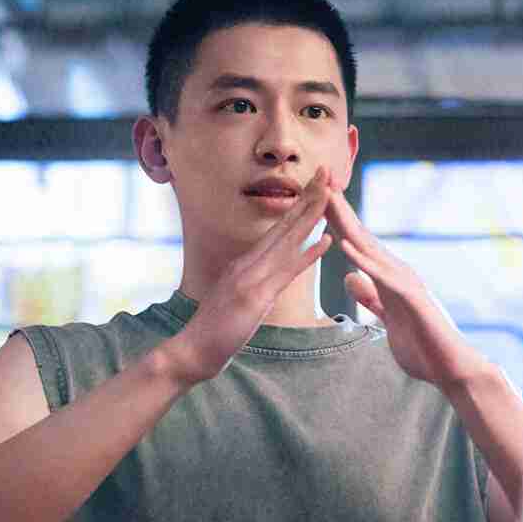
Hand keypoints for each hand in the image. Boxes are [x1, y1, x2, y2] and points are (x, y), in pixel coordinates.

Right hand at [165, 167, 334, 385]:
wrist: (192, 350)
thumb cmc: (214, 330)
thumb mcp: (234, 298)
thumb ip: (250, 283)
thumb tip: (265, 275)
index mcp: (246, 263)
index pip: (278, 229)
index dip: (299, 205)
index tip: (316, 186)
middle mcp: (250, 263)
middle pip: (285, 225)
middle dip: (308, 197)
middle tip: (327, 172)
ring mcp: (252, 277)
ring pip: (288, 240)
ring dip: (311, 215)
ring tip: (330, 193)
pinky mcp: (256, 296)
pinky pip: (288, 272)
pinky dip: (308, 254)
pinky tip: (327, 240)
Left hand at [323, 186, 488, 388]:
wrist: (449, 367)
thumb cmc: (421, 345)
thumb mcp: (385, 317)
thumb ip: (370, 297)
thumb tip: (350, 278)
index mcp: (386, 277)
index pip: (355, 243)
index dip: (334, 220)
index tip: (313, 198)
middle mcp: (396, 272)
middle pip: (359, 235)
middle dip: (338, 208)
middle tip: (318, 178)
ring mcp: (404, 282)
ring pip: (369, 247)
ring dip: (347, 222)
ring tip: (327, 198)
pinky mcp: (410, 298)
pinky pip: (382, 277)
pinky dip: (363, 261)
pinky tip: (345, 246)